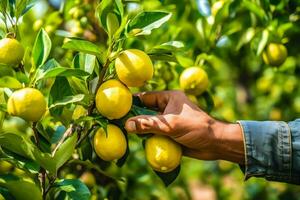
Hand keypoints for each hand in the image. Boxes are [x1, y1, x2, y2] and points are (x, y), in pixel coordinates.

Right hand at [125, 91, 244, 163]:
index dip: (132, 103)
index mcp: (169, 98)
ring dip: (141, 131)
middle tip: (119, 124)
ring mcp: (169, 121)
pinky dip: (149, 139)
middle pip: (146, 111)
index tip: (118, 109)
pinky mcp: (170, 134)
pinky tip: (140, 144)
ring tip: (127, 135)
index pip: (146, 97)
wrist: (215, 144)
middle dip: (135, 118)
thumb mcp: (171, 124)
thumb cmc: (196, 128)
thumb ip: (149, 124)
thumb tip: (127, 125)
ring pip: (150, 124)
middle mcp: (168, 107)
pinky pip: (156, 135)